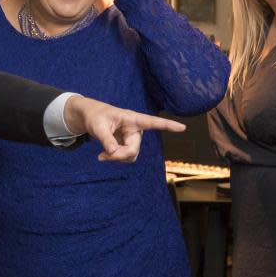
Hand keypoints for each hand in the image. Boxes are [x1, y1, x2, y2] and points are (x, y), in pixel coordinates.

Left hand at [63, 95, 184, 161]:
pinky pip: (126, 158)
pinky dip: (115, 159)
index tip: (183, 127)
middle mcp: (136, 129)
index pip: (153, 122)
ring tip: (102, 155)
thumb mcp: (98, 126)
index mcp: (133, 118)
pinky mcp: (128, 146)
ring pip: (131, 156)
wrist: (92, 118)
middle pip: (134, 149)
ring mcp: (133, 139)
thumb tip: (112, 152)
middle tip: (103, 156)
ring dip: (116, 159)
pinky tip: (104, 155)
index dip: (168, 125)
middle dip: (119, 156)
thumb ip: (105, 139)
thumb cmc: (96, 117)